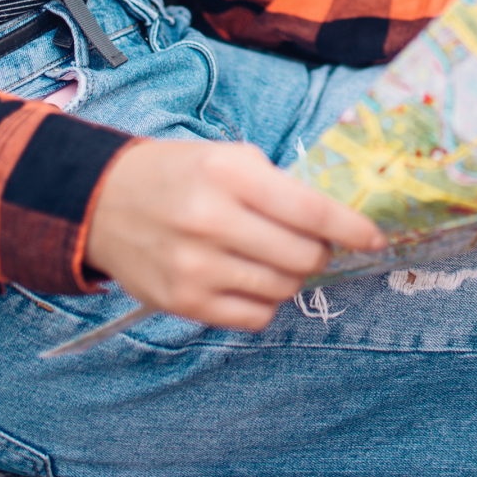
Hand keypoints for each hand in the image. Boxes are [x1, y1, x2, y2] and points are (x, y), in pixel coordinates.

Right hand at [84, 138, 382, 331]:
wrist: (101, 203)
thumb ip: (279, 186)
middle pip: (302, 256)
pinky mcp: (184, 303)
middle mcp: (211, 221)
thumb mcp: (227, 159)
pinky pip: (255, 318)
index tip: (375, 237)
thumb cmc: (177, 174)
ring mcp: (195, 268)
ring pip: (283, 289)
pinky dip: (267, 302)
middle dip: (321, 252)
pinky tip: (252, 280)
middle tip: (312, 242)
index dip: (351, 227)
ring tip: (274, 258)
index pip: (309, 209)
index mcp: (228, 175)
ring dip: (293, 276)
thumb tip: (335, 221)